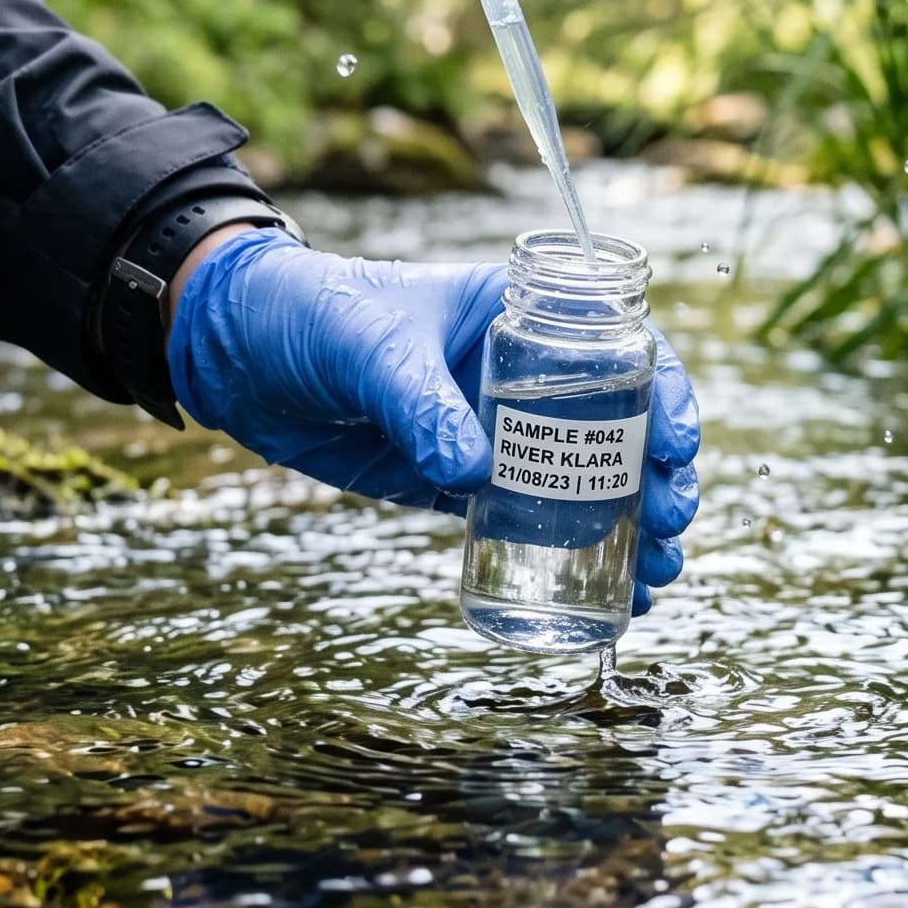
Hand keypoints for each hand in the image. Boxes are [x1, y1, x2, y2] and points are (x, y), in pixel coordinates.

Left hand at [165, 231, 701, 613]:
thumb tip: (469, 472)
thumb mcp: (368, 344)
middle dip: (661, 474)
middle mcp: (521, 374)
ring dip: (634, 525)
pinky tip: (612, 595)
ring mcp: (492, 431)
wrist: (234, 352)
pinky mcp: (457, 481)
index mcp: (517, 314)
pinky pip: (529, 519)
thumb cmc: (308, 312)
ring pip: (588, 480)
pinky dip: (574, 555)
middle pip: (621, 423)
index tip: (674, 441)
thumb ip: (417, 402)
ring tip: (659, 570)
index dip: (664, 389)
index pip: (619, 343)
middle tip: (671, 519)